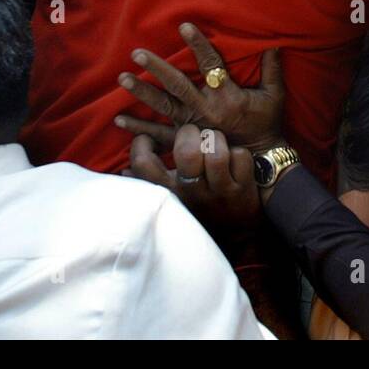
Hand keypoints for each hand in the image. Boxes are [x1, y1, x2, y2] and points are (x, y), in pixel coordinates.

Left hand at [114, 22, 284, 152]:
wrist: (261, 161)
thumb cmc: (267, 124)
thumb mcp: (274, 96)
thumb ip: (272, 69)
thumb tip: (274, 43)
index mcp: (227, 96)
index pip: (210, 64)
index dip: (198, 44)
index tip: (184, 26)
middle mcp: (206, 109)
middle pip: (178, 85)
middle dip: (157, 68)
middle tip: (137, 53)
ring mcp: (192, 127)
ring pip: (163, 107)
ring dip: (142, 92)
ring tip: (122, 78)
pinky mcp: (185, 141)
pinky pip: (158, 136)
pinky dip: (138, 129)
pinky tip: (119, 119)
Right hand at [124, 120, 260, 236]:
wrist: (237, 235)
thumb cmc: (198, 207)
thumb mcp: (171, 198)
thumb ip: (150, 183)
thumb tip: (124, 172)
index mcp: (169, 192)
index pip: (144, 163)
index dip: (142, 143)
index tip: (149, 139)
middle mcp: (192, 192)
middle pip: (187, 151)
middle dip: (189, 133)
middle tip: (192, 135)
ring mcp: (220, 191)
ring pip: (216, 151)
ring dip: (216, 139)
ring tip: (214, 142)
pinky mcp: (244, 189)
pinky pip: (240, 157)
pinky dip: (238, 153)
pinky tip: (234, 159)